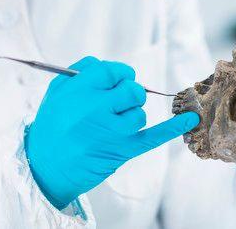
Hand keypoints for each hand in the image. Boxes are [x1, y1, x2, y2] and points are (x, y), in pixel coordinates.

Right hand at [25, 56, 199, 208]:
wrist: (45, 167)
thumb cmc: (53, 125)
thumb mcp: (56, 91)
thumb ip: (82, 71)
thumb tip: (112, 68)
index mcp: (78, 90)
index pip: (113, 71)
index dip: (118, 76)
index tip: (116, 83)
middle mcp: (94, 108)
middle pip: (132, 89)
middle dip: (129, 94)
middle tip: (116, 104)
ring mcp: (110, 131)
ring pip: (139, 113)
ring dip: (130, 116)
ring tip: (110, 126)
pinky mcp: (121, 150)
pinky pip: (153, 136)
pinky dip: (173, 127)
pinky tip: (191, 119)